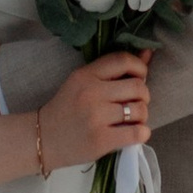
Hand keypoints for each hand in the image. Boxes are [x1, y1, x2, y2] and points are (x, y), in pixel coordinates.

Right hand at [38, 51, 152, 169]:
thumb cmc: (67, 108)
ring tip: (131, 120)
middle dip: (143, 96)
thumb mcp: (83, 83)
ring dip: (142, 116)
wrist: (44, 139)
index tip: (139, 78)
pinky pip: (137, 132)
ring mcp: (96, 117)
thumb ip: (113, 70)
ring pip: (140, 110)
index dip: (140, 67)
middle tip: (134, 103)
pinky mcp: (101, 140)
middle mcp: (91, 93)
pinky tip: (133, 133)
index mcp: (86, 75)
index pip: (123, 60)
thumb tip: (148, 52)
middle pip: (138, 86)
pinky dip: (142, 132)